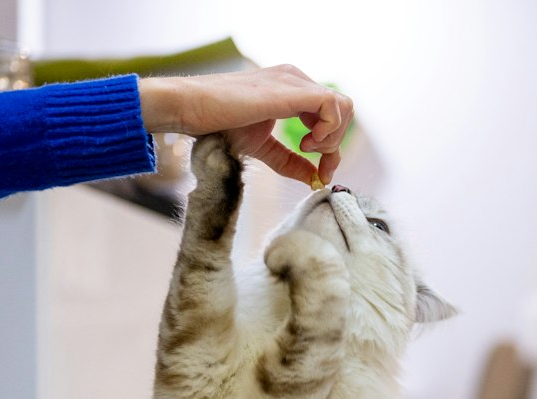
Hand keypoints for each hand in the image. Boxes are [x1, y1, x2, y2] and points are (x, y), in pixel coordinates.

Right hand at [138, 65, 353, 184]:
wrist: (193, 109)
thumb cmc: (218, 125)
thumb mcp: (262, 148)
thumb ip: (289, 162)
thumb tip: (313, 179)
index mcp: (291, 89)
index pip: (331, 115)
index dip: (331, 149)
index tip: (319, 173)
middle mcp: (296, 80)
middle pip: (343, 110)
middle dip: (335, 145)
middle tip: (316, 165)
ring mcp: (294, 81)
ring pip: (343, 107)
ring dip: (332, 137)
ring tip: (306, 149)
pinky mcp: (291, 89)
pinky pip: (332, 106)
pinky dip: (327, 131)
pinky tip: (305, 143)